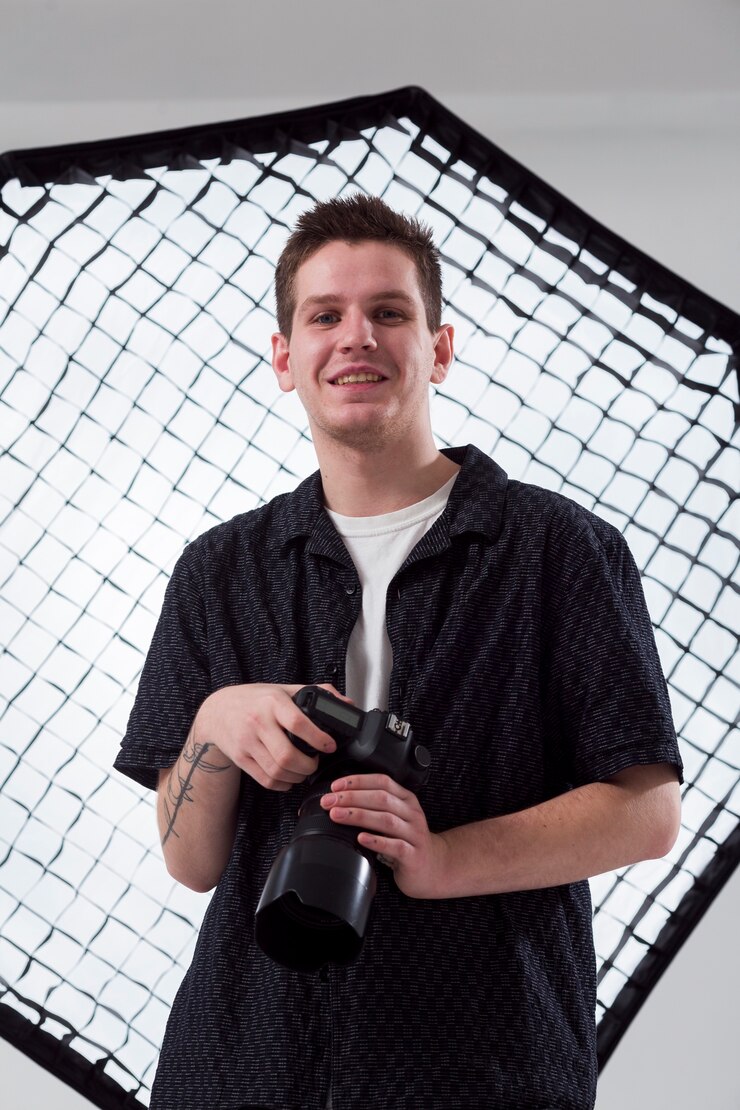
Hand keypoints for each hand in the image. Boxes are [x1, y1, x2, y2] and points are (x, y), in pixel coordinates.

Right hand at [195, 683, 346, 791]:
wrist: (218, 710)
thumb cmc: (255, 699)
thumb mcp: (284, 689)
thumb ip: (316, 693)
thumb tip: (347, 704)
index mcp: (273, 702)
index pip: (297, 723)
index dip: (318, 738)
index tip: (329, 745)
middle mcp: (258, 722)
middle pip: (286, 755)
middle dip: (308, 765)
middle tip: (315, 762)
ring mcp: (247, 742)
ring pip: (277, 770)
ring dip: (296, 776)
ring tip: (303, 770)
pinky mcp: (241, 758)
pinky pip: (265, 779)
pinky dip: (282, 783)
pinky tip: (288, 777)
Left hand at [320, 773, 450, 899]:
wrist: (433, 868)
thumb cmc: (407, 841)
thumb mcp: (395, 818)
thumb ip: (375, 807)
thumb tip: (339, 800)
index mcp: (406, 799)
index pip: (382, 781)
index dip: (358, 781)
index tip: (335, 786)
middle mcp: (412, 813)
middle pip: (381, 798)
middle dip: (352, 797)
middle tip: (329, 802)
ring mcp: (415, 834)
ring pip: (386, 820)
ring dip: (359, 815)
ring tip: (337, 815)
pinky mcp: (414, 856)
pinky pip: (395, 846)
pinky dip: (377, 841)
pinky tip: (361, 839)